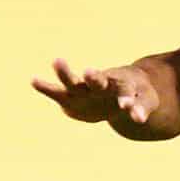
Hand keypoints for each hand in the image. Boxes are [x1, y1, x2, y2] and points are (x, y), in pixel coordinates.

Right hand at [31, 57, 161, 127]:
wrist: (121, 91)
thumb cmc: (137, 94)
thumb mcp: (146, 101)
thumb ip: (141, 109)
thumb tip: (137, 119)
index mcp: (123, 84)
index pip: (126, 91)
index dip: (127, 99)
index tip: (126, 106)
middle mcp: (102, 84)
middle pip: (97, 80)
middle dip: (94, 77)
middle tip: (89, 72)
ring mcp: (85, 89)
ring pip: (74, 81)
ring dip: (66, 73)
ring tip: (57, 61)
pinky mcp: (70, 96)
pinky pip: (56, 91)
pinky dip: (45, 87)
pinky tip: (33, 80)